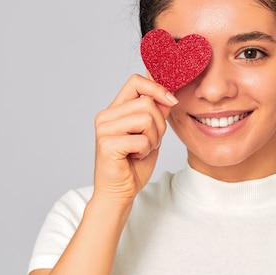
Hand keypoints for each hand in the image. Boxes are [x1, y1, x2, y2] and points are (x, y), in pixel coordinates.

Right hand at [92, 74, 177, 205]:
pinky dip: (146, 150)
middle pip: (147, 102)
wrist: (119, 193)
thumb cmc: (134, 165)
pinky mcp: (107, 144)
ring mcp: (104, 129)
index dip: (157, 88)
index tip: (171, 100)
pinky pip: (142, 139)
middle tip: (149, 142)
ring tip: (142, 150)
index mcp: (115, 109)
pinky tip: (134, 158)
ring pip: (146, 118)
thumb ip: (157, 112)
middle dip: (159, 124)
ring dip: (153, 138)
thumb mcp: (152, 133)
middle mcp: (106, 116)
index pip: (136, 81)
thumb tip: (168, 91)